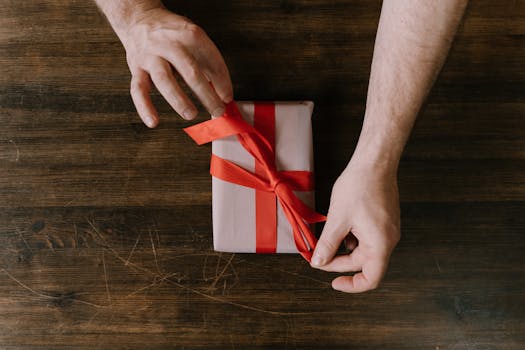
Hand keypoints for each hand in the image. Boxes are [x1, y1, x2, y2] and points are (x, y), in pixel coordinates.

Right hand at [117, 6, 232, 126]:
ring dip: (179, 100)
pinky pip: (138, 89)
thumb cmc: (172, 34)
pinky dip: (145, 107)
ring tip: (191, 114)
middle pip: (190, 71)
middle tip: (217, 110)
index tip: (228, 98)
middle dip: (206, 94)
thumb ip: (209, 65)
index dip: (222, 80)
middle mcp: (169, 44)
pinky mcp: (136, 68)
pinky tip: (153, 122)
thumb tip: (224, 95)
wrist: (139, 19)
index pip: (210, 59)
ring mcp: (151, 56)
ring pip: (164, 80)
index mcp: (189, 35)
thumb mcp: (194, 39)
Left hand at [310, 159, 400, 292]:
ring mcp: (388, 230)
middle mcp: (389, 240)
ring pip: (364, 249)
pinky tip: (341, 225)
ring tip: (329, 235)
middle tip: (319, 254)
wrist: (375, 162)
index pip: (370, 278)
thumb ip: (327, 244)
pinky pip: (367, 237)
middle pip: (363, 263)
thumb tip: (318, 262)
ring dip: (344, 247)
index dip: (351, 285)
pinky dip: (352, 236)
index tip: (334, 282)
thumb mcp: (337, 219)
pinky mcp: (384, 221)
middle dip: (339, 261)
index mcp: (380, 244)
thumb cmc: (360, 186)